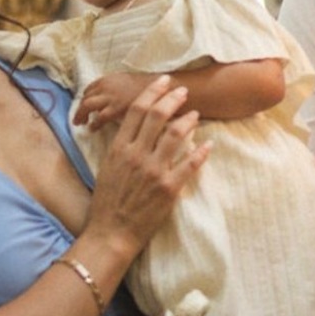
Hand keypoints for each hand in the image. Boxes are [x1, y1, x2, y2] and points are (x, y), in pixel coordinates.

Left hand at [75, 72, 157, 126]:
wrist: (162, 88)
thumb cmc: (149, 87)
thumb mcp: (129, 82)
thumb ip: (118, 88)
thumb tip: (114, 97)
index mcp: (109, 79)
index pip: (90, 88)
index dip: (86, 98)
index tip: (85, 106)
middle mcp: (106, 86)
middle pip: (85, 97)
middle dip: (80, 108)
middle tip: (78, 119)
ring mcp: (110, 97)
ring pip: (86, 106)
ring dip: (81, 115)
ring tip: (81, 124)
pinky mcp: (115, 108)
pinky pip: (98, 117)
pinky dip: (93, 124)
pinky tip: (92, 129)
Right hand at [85, 76, 210, 255]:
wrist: (110, 234)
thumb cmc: (106, 203)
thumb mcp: (107, 168)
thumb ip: (121, 146)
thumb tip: (134, 128)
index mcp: (119, 148)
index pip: (136, 110)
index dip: (152, 92)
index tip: (163, 82)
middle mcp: (136, 155)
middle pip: (157, 115)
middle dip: (173, 98)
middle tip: (184, 91)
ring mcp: (153, 171)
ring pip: (176, 134)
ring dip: (188, 120)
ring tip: (195, 114)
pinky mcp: (169, 188)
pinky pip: (190, 164)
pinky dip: (201, 152)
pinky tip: (208, 145)